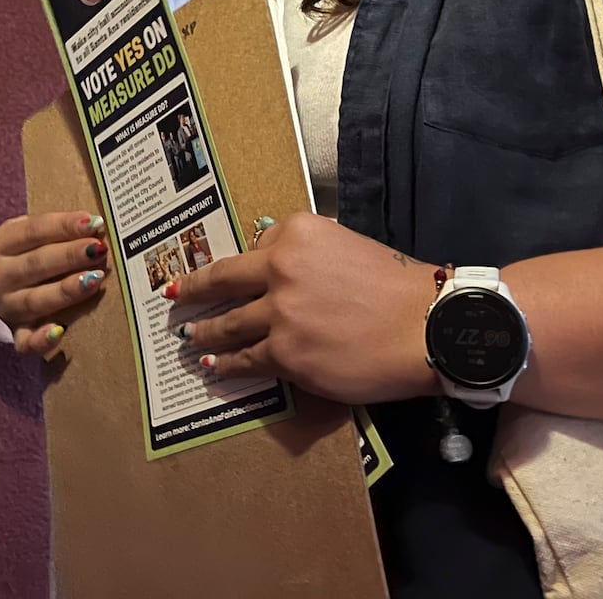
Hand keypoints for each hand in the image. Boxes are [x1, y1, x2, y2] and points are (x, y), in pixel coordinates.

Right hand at [0, 210, 111, 355]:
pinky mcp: (17, 334)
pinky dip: (41, 339)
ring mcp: (6, 308)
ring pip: (35, 300)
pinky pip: (26, 342)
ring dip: (66, 290)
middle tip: (98, 249)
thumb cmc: (37, 250)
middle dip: (70, 255)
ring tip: (94, 280)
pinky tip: (59, 331)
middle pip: (35, 264)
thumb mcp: (39, 233)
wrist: (18, 284)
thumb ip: (62, 228)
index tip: (92, 223)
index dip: (63, 226)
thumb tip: (96, 223)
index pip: (32, 231)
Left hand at [170, 213, 437, 404]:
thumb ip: (307, 254)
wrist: (428, 327)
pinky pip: (247, 360)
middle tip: (174, 296)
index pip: (254, 249)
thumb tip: (274, 268)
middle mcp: (280, 268)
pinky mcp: (286, 354)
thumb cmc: (399, 287)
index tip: (212, 274)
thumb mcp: (348, 245)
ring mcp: (279, 313)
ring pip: (229, 324)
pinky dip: (227, 365)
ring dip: (205, 333)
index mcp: (297, 234)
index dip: (233, 267)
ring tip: (189, 339)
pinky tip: (215, 367)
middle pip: (223, 281)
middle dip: (192, 290)